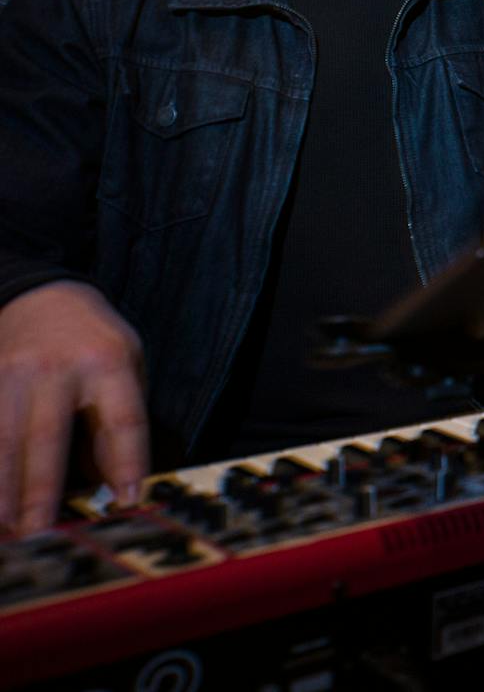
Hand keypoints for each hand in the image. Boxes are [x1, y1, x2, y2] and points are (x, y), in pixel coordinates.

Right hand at [0, 281, 148, 533]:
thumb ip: (118, 418)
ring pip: (3, 439)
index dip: (125, 463)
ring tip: (3, 527)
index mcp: (106, 362)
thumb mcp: (126, 362)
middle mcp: (56, 369)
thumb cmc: (92, 339)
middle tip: (38, 533)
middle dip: (41, 490)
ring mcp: (11, 374)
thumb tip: (106, 481)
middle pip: (48, 437)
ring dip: (2, 488)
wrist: (40, 295)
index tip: (125, 501)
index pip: (121, 420)